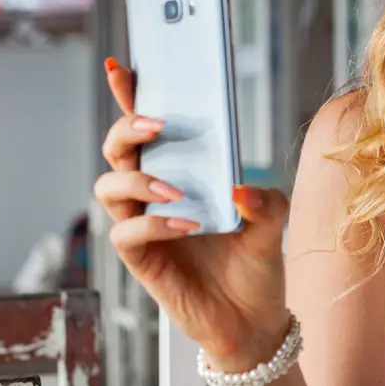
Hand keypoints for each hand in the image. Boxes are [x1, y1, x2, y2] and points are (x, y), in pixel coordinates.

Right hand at [94, 58, 290, 371]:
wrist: (254, 320)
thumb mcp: (274, 223)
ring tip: (176, 187)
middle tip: (158, 124)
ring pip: (110, 185)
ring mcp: (143, 225)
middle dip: (128, 126)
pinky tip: (187, 222)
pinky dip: (155, 223)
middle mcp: (154, 193)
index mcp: (181, 171)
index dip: (130, 94)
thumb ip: (265, 200)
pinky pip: (127, 233)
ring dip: (139, 177)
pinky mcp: (141, 260)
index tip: (123, 65)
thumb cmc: (256, 264)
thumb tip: (238, 189)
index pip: (147, 127)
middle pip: (117, 148)